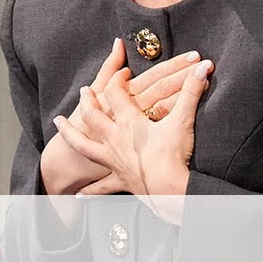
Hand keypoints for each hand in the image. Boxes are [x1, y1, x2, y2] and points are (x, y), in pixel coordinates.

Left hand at [54, 59, 211, 222]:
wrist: (169, 189)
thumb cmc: (174, 154)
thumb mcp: (184, 119)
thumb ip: (192, 90)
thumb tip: (203, 65)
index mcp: (129, 122)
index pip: (117, 94)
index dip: (119, 80)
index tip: (124, 73)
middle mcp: (115, 139)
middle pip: (94, 115)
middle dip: (89, 101)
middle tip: (84, 91)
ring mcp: (114, 160)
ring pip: (85, 145)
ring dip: (71, 134)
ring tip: (59, 124)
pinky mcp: (119, 180)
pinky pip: (101, 187)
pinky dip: (90, 191)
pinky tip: (78, 196)